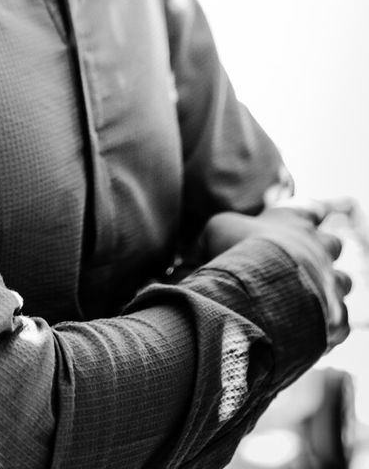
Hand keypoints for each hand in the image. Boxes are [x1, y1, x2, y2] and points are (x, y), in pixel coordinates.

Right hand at [201, 198, 351, 349]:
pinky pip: (340, 319)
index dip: (312, 213)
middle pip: (333, 244)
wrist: (262, 289)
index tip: (312, 216)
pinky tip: (311, 327)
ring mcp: (330, 281)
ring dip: (329, 287)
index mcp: (294, 220)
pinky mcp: (335, 316)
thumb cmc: (239, 251)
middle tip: (303, 263)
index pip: (313, 208)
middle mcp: (318, 247)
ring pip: (344, 282)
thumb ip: (217, 233)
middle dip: (322, 252)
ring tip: (309, 297)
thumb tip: (191, 249)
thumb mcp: (216, 229)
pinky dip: (328, 323)